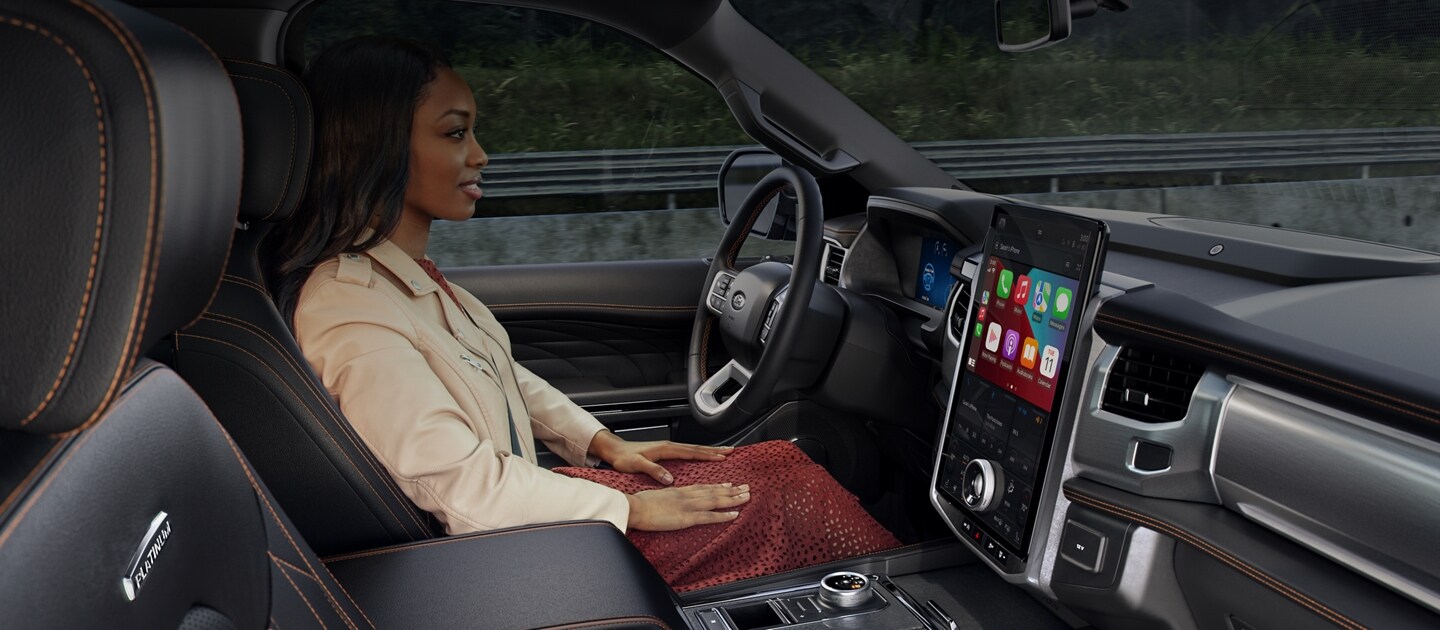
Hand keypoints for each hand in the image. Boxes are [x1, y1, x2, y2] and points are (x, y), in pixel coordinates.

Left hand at [589, 430, 733, 484]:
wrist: (614, 450)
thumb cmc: (623, 458)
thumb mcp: (636, 465)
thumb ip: (653, 471)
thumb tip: (669, 479)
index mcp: (665, 449)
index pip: (691, 452)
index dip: (707, 455)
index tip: (722, 457)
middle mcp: (669, 446)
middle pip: (697, 448)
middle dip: (714, 449)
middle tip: (730, 451)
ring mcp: (668, 447)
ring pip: (693, 448)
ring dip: (708, 450)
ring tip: (722, 452)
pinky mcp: (665, 451)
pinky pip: (687, 451)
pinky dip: (699, 453)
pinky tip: (703, 456)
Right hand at [626, 483, 750, 531]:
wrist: (634, 507)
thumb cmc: (640, 504)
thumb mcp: (657, 497)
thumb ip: (668, 499)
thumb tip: (671, 502)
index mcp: (679, 491)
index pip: (703, 487)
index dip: (718, 486)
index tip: (730, 484)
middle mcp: (687, 495)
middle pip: (714, 491)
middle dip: (732, 490)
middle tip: (746, 488)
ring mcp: (688, 505)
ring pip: (716, 501)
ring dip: (733, 499)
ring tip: (747, 496)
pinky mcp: (687, 517)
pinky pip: (709, 516)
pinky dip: (723, 515)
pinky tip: (735, 514)